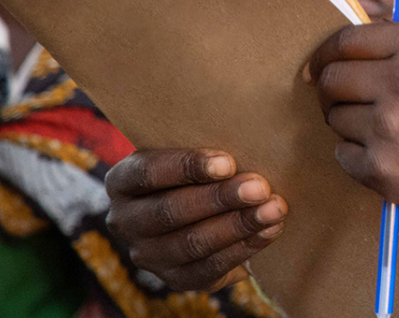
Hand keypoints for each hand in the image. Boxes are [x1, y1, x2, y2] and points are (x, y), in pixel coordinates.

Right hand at [105, 149, 287, 290]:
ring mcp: (147, 254)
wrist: (209, 208)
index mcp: (123, 180)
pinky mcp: (175, 279)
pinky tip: (269, 231)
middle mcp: (125, 220)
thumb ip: (211, 136)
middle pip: (170, 212)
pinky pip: (208, 269)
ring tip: (274, 209)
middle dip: (220, 199)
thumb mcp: (195, 145)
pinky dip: (243, 249)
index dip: (187, 167)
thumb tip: (256, 119)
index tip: (228, 162)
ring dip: (238, 226)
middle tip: (260, 188)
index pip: (148, 172)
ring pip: (191, 243)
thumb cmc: (205, 166)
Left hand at [308, 23, 398, 229]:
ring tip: (391, 134)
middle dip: (333, 91)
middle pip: (332, 79)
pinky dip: (359, 158)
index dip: (326, 54)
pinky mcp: (382, 169)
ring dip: (351, 125)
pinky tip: (394, 158)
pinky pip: (343, 156)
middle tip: (347, 103)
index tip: (318, 67)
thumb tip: (349, 47)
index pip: (346, 41)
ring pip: (335, 119)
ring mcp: (389, 126)